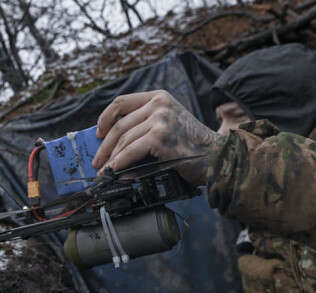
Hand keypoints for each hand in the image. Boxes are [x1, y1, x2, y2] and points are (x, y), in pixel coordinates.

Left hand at [92, 90, 222, 184]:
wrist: (217, 157)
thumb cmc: (193, 145)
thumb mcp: (170, 122)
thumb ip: (146, 122)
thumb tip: (112, 141)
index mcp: (159, 96)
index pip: (121, 102)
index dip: (105, 119)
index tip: (98, 133)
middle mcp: (159, 104)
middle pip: (119, 125)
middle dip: (104, 146)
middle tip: (98, 161)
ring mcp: (160, 119)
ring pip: (124, 141)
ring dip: (111, 159)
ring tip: (105, 172)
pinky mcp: (160, 137)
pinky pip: (131, 152)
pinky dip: (120, 164)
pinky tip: (114, 173)